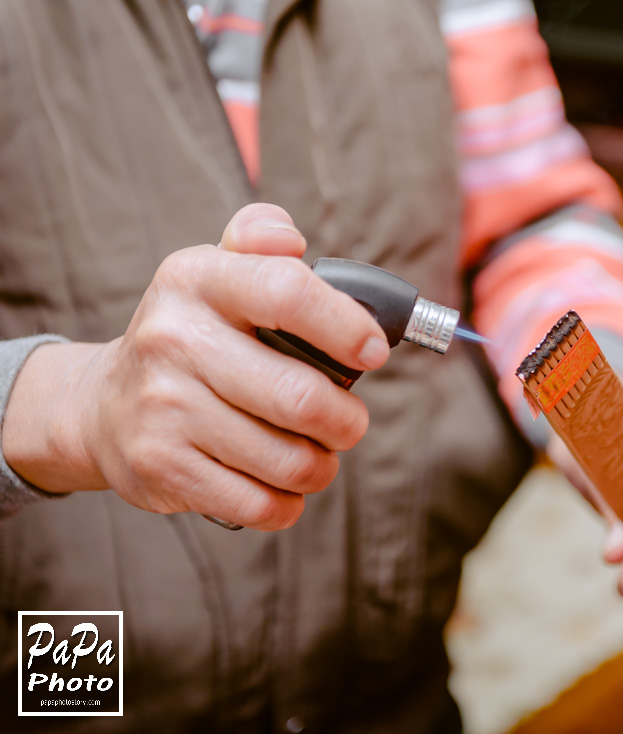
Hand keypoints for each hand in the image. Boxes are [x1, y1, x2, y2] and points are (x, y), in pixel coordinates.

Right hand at [3, 204, 389, 529]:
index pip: (287, 292)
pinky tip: (282, 485)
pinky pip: (260, 503)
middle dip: (347, 421)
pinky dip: (288, 502)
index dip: (346, 326)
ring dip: (322, 465)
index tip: (374, 352)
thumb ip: (258, 239)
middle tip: (348, 422)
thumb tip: (289, 237)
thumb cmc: (192, 337)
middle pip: (302, 396)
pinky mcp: (161, 467)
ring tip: (317, 453)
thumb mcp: (215, 273)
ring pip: (289, 459)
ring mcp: (164, 408)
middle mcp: (174, 340)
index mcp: (196, 279)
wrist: (101, 405)